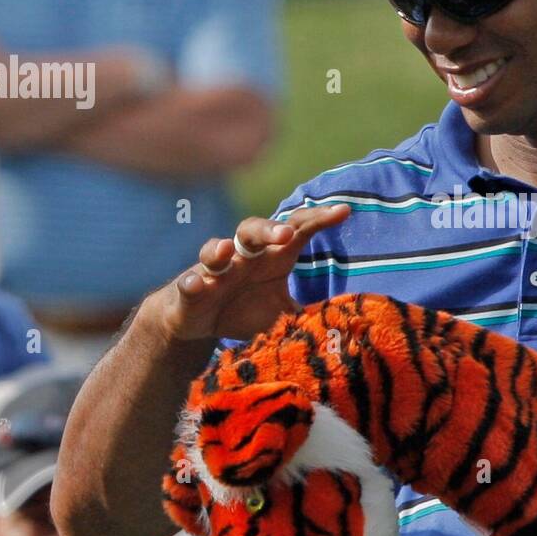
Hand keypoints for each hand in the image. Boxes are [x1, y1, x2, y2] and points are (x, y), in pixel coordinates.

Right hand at [152, 204, 350, 341]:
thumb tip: (347, 322)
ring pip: (215, 251)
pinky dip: (192, 284)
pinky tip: (196, 285)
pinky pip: (189, 283)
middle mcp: (244, 257)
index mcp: (272, 258)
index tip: (345, 211)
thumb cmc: (245, 310)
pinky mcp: (190, 290)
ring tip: (227, 250)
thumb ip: (310, 314)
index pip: (297, 231)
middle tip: (286, 234)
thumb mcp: (283, 314)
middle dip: (269, 229)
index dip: (319, 219)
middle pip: (254, 230)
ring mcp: (215, 272)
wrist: (199, 323)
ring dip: (220, 248)